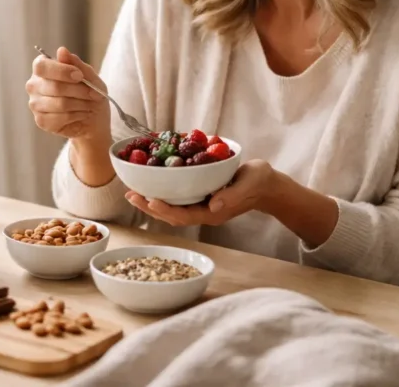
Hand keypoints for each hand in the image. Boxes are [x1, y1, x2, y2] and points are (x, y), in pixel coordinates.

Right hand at [26, 46, 109, 141]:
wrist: (93, 119)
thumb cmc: (89, 92)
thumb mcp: (89, 76)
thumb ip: (76, 63)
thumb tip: (61, 50)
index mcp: (42, 68)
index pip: (42, 66)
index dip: (62, 71)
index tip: (79, 76)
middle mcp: (34, 85)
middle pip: (54, 86)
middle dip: (79, 90)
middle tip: (94, 94)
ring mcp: (35, 104)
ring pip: (59, 103)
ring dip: (80, 104)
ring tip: (89, 104)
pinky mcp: (40, 121)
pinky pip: (59, 118)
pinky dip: (76, 116)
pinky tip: (81, 114)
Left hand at [126, 160, 278, 226]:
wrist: (267, 186)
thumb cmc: (260, 182)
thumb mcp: (250, 184)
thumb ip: (233, 195)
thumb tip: (214, 205)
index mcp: (214, 212)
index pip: (185, 215)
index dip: (166, 209)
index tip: (150, 199)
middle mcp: (204, 212)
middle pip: (172, 215)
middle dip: (150, 207)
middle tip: (130, 195)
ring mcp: (202, 207)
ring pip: (172, 209)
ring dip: (151, 203)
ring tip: (133, 193)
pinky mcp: (201, 198)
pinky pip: (178, 200)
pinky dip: (162, 194)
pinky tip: (150, 186)